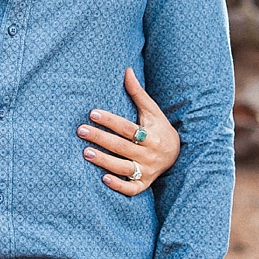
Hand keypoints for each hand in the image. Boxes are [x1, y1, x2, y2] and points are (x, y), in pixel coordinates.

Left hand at [77, 66, 180, 194]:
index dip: (110, 121)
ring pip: (124, 168)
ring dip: (104, 161)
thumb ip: (138, 93)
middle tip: (81, 130)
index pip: (128, 128)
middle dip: (101, 138)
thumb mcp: (152, 111)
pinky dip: (119, 186)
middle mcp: (150, 154)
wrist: (177, 154)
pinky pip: (132, 189)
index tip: (92, 113)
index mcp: (152, 135)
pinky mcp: (145, 184)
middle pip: (122, 146)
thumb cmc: (159, 128)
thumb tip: (126, 70)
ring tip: (85, 152)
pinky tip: (103, 179)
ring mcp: (148, 170)